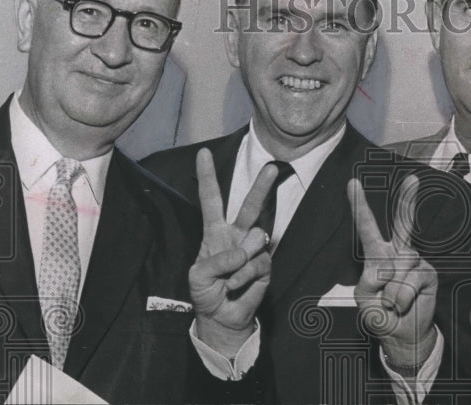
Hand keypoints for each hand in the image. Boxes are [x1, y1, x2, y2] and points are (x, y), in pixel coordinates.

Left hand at [190, 148, 276, 355]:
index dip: (207, 177)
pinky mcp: (265, 265)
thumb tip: (244, 251)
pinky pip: (258, 263)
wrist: (220, 317)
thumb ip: (216, 260)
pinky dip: (243, 276)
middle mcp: (236, 236)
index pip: (211, 200)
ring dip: (240, 260)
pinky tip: (235, 286)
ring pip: (257, 236)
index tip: (202, 153)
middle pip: (249, 206)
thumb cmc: (205, 292)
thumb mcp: (197, 276)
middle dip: (261, 186)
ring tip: (228, 279)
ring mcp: (253, 250)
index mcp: (214, 232)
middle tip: (272, 168)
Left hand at [348, 175, 437, 369]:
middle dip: (407, 200)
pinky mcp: (428, 274)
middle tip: (412, 178)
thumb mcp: (364, 302)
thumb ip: (369, 285)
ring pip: (400, 267)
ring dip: (391, 292)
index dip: (360, 206)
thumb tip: (386, 269)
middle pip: (402, 223)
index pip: (367, 228)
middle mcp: (397, 253)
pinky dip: (402, 298)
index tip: (353, 182)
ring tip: (390, 303)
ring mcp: (415, 262)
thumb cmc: (380, 315)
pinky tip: (403, 305)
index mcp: (376, 256)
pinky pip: (411, 281)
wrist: (403, 335)